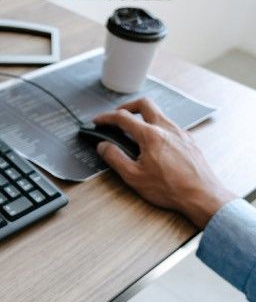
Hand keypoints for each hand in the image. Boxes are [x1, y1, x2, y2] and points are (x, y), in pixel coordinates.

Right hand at [93, 98, 234, 228]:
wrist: (202, 196)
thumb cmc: (170, 189)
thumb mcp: (134, 177)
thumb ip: (115, 158)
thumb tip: (103, 147)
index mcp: (151, 135)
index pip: (123, 118)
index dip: (106, 117)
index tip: (98, 121)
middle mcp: (167, 129)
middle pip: (144, 104)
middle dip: (127, 106)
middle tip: (118, 116)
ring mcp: (180, 133)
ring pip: (159, 114)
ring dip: (143, 117)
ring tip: (135, 131)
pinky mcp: (189, 141)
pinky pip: (170, 126)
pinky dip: (157, 127)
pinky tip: (154, 143)